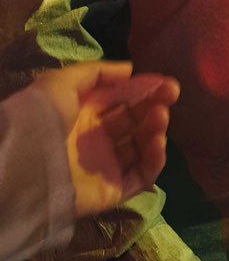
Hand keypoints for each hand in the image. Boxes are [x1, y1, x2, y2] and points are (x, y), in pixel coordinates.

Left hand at [32, 61, 180, 216]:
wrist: (26, 166)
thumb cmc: (42, 119)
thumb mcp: (61, 82)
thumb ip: (96, 71)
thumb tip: (130, 71)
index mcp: (83, 116)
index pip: (121, 101)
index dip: (145, 90)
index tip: (166, 83)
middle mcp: (96, 140)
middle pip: (135, 121)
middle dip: (154, 105)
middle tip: (170, 96)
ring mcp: (105, 166)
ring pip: (142, 146)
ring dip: (156, 128)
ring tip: (160, 118)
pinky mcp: (113, 189)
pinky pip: (142, 174)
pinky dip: (155, 158)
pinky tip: (157, 141)